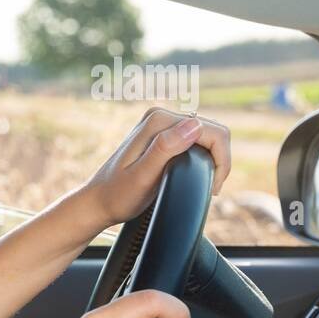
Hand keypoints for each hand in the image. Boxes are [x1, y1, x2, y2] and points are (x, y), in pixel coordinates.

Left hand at [80, 107, 231, 229]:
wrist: (98, 201)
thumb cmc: (117, 195)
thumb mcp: (142, 176)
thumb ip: (165, 149)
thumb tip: (194, 126)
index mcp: (158, 121)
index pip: (211, 131)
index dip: (220, 160)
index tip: (213, 186)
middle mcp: (160, 116)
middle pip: (212, 131)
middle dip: (219, 160)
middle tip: (212, 188)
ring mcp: (160, 124)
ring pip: (207, 135)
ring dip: (213, 159)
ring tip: (205, 184)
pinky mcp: (162, 134)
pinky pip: (196, 140)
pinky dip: (203, 157)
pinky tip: (196, 175)